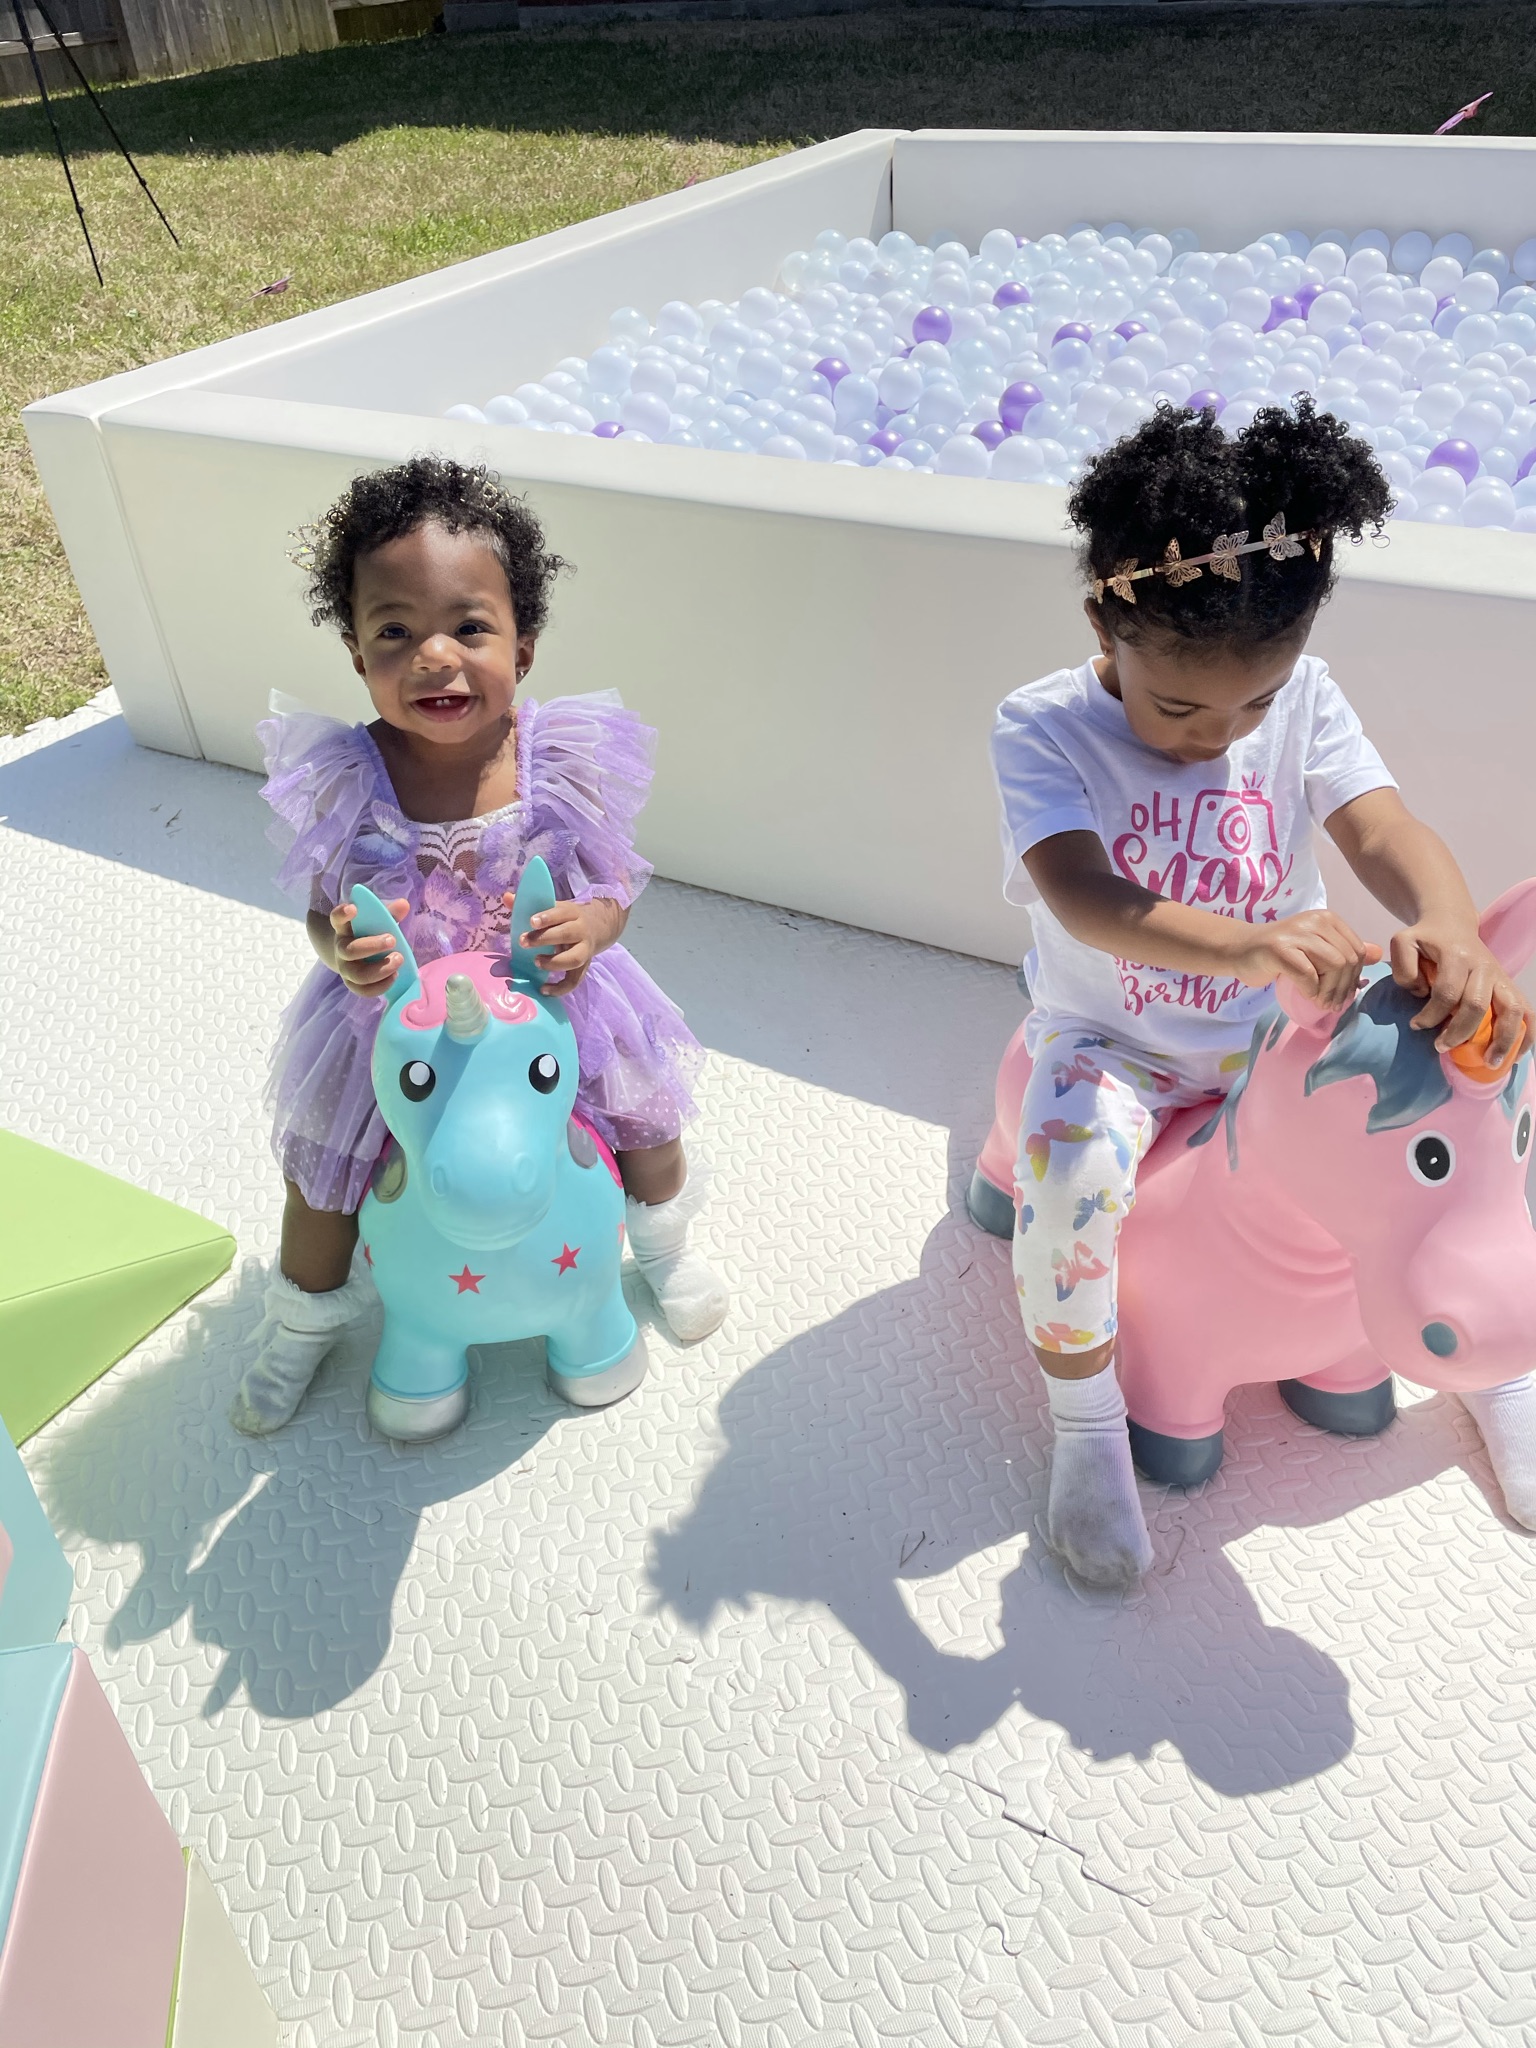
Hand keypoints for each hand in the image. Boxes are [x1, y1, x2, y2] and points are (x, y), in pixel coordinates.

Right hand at [330, 897, 410, 997]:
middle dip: (372, 946)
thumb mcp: (376, 921)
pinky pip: (364, 990)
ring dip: (380, 969)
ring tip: (399, 959)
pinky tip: (395, 976)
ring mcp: (345, 969)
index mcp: (344, 929)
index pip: (337, 919)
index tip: (354, 908)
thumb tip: (404, 905)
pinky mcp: (353, 984)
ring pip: (357, 975)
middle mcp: (341, 949)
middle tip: (392, 939)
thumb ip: (389, 913)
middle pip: (349, 950)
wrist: (355, 955)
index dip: (342, 914)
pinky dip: (381, 986)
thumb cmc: (368, 934)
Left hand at [508, 894, 602, 991]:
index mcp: (573, 913)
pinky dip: (559, 988)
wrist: (598, 927)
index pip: (561, 913)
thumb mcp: (554, 908)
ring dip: (554, 962)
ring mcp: (584, 950)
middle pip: (567, 934)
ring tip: (536, 962)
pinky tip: (543, 989)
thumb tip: (507, 898)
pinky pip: (574, 980)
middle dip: (545, 939)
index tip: (531, 921)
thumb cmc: (567, 918)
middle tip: (523, 942)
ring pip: (574, 958)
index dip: (547, 917)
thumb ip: (529, 904)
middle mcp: (581, 931)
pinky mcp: (583, 967)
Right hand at [1232, 909, 1381, 1009]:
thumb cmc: (1279, 953)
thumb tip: (1378, 954)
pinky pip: (1308, 974)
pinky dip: (1310, 990)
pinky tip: (1306, 995)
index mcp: (1327, 919)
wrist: (1240, 950)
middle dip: (1343, 988)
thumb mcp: (1316, 949)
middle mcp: (1315, 921)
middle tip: (1331, 1004)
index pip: (1356, 950)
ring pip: (1333, 965)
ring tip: (1320, 1002)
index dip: (1354, 977)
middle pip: (1347, 959)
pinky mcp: (1279, 949)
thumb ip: (1344, 950)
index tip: (1343, 994)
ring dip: (1329, 991)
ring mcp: (1296, 933)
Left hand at [1391, 922, 1533, 1067]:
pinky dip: (1526, 1034)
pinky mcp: (1510, 985)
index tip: (1416, 1026)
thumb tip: (1420, 993)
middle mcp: (1484, 965)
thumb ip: (1402, 966)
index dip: (1430, 1015)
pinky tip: (1514, 1055)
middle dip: (1459, 1032)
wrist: (1452, 924)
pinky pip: (1527, 1011)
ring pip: (1511, 1009)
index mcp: (1457, 955)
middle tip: (1440, 1048)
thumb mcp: (1404, 942)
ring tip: (1489, 1063)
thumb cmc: (1426, 939)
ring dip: (1502, 1039)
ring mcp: (1501, 976)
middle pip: (1478, 1005)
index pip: (1447, 992)